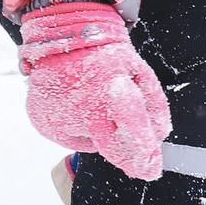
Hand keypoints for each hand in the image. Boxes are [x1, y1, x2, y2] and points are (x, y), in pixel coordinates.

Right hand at [16, 3, 170, 179]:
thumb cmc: (102, 52)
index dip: (144, 151)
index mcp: (111, 89)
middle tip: (143, 165)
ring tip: (93, 102)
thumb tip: (161, 132)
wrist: (60, 36)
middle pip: (110, 147)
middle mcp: (83, 106)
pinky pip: (69, 137)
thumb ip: (153, 102)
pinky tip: (75, 105)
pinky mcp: (44, 123)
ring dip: (98, 131)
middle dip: (129, 159)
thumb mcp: (137, 68)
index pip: (131, 126)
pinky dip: (77, 127)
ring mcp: (60, 117)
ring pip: (90, 141)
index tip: (152, 167)